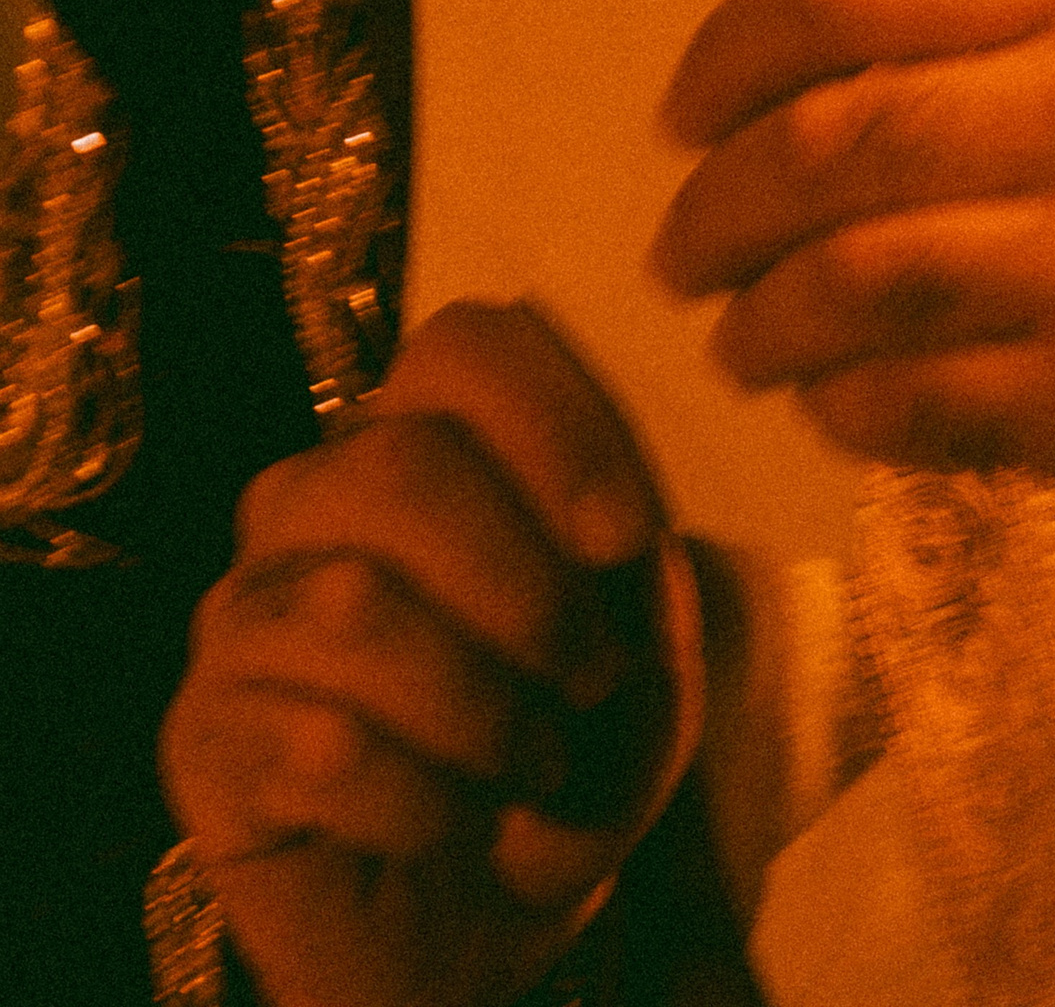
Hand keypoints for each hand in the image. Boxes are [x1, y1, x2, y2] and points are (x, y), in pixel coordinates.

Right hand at [159, 301, 703, 1006]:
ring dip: (488, 709)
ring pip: (359, 606)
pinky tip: (454, 824)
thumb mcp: (646, 650)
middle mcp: (317, 495)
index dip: (558, 425)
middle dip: (527, 586)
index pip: (466, 344)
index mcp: (428, 435)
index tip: (630, 541)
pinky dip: (428, 803)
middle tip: (591, 678)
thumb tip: (599, 543)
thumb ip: (633, 573)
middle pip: (403, 463)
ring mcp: (247, 609)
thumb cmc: (565, 745)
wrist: (483, 916)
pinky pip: (320, 745)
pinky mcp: (203, 733)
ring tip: (537, 765)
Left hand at [654, 0, 1054, 565]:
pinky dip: (844, 405)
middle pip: (826, 139)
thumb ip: (992, 29)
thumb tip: (774, 79)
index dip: (731, 50)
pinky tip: (838, 402)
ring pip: (849, 276)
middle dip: (716, 207)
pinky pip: (910, 397)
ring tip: (741, 340)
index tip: (682, 110)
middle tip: (679, 250)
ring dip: (762, 321)